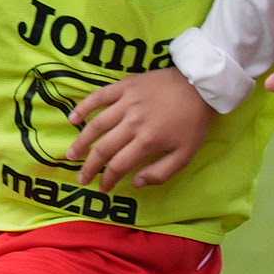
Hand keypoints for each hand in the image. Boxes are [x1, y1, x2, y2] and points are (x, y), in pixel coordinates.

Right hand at [69, 69, 217, 190]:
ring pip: (97, 125)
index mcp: (147, 141)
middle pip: (103, 148)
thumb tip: (136, 183)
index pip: (118, 165)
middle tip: (81, 179)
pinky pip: (99, 96)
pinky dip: (84, 107)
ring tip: (71, 155)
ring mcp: (127, 102)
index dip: (107, 179)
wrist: (201, 84)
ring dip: (81, 142)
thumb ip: (161, 173)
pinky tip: (73, 118)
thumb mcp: (186, 155)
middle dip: (90, 167)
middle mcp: (133, 122)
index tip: (103, 189)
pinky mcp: (125, 86)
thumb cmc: (194, 122)